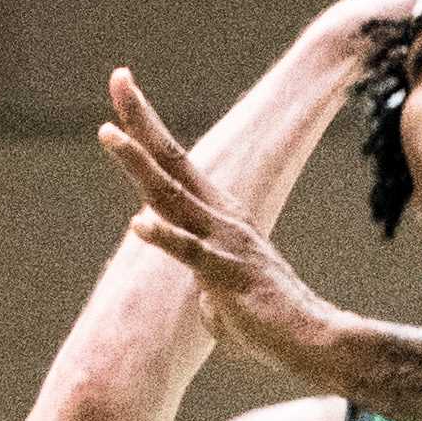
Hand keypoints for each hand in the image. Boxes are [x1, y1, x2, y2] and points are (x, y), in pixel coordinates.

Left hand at [101, 70, 352, 383]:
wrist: (313, 342)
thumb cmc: (270, 324)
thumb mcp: (227, 299)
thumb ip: (209, 290)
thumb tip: (207, 299)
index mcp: (219, 217)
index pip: (176, 165)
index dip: (148, 128)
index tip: (124, 89)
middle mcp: (221, 219)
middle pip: (173, 161)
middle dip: (142, 120)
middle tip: (118, 78)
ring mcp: (224, 243)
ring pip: (172, 196)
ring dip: (139, 165)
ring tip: (108, 133)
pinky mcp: (226, 275)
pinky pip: (189, 253)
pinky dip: (164, 237)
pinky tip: (138, 223)